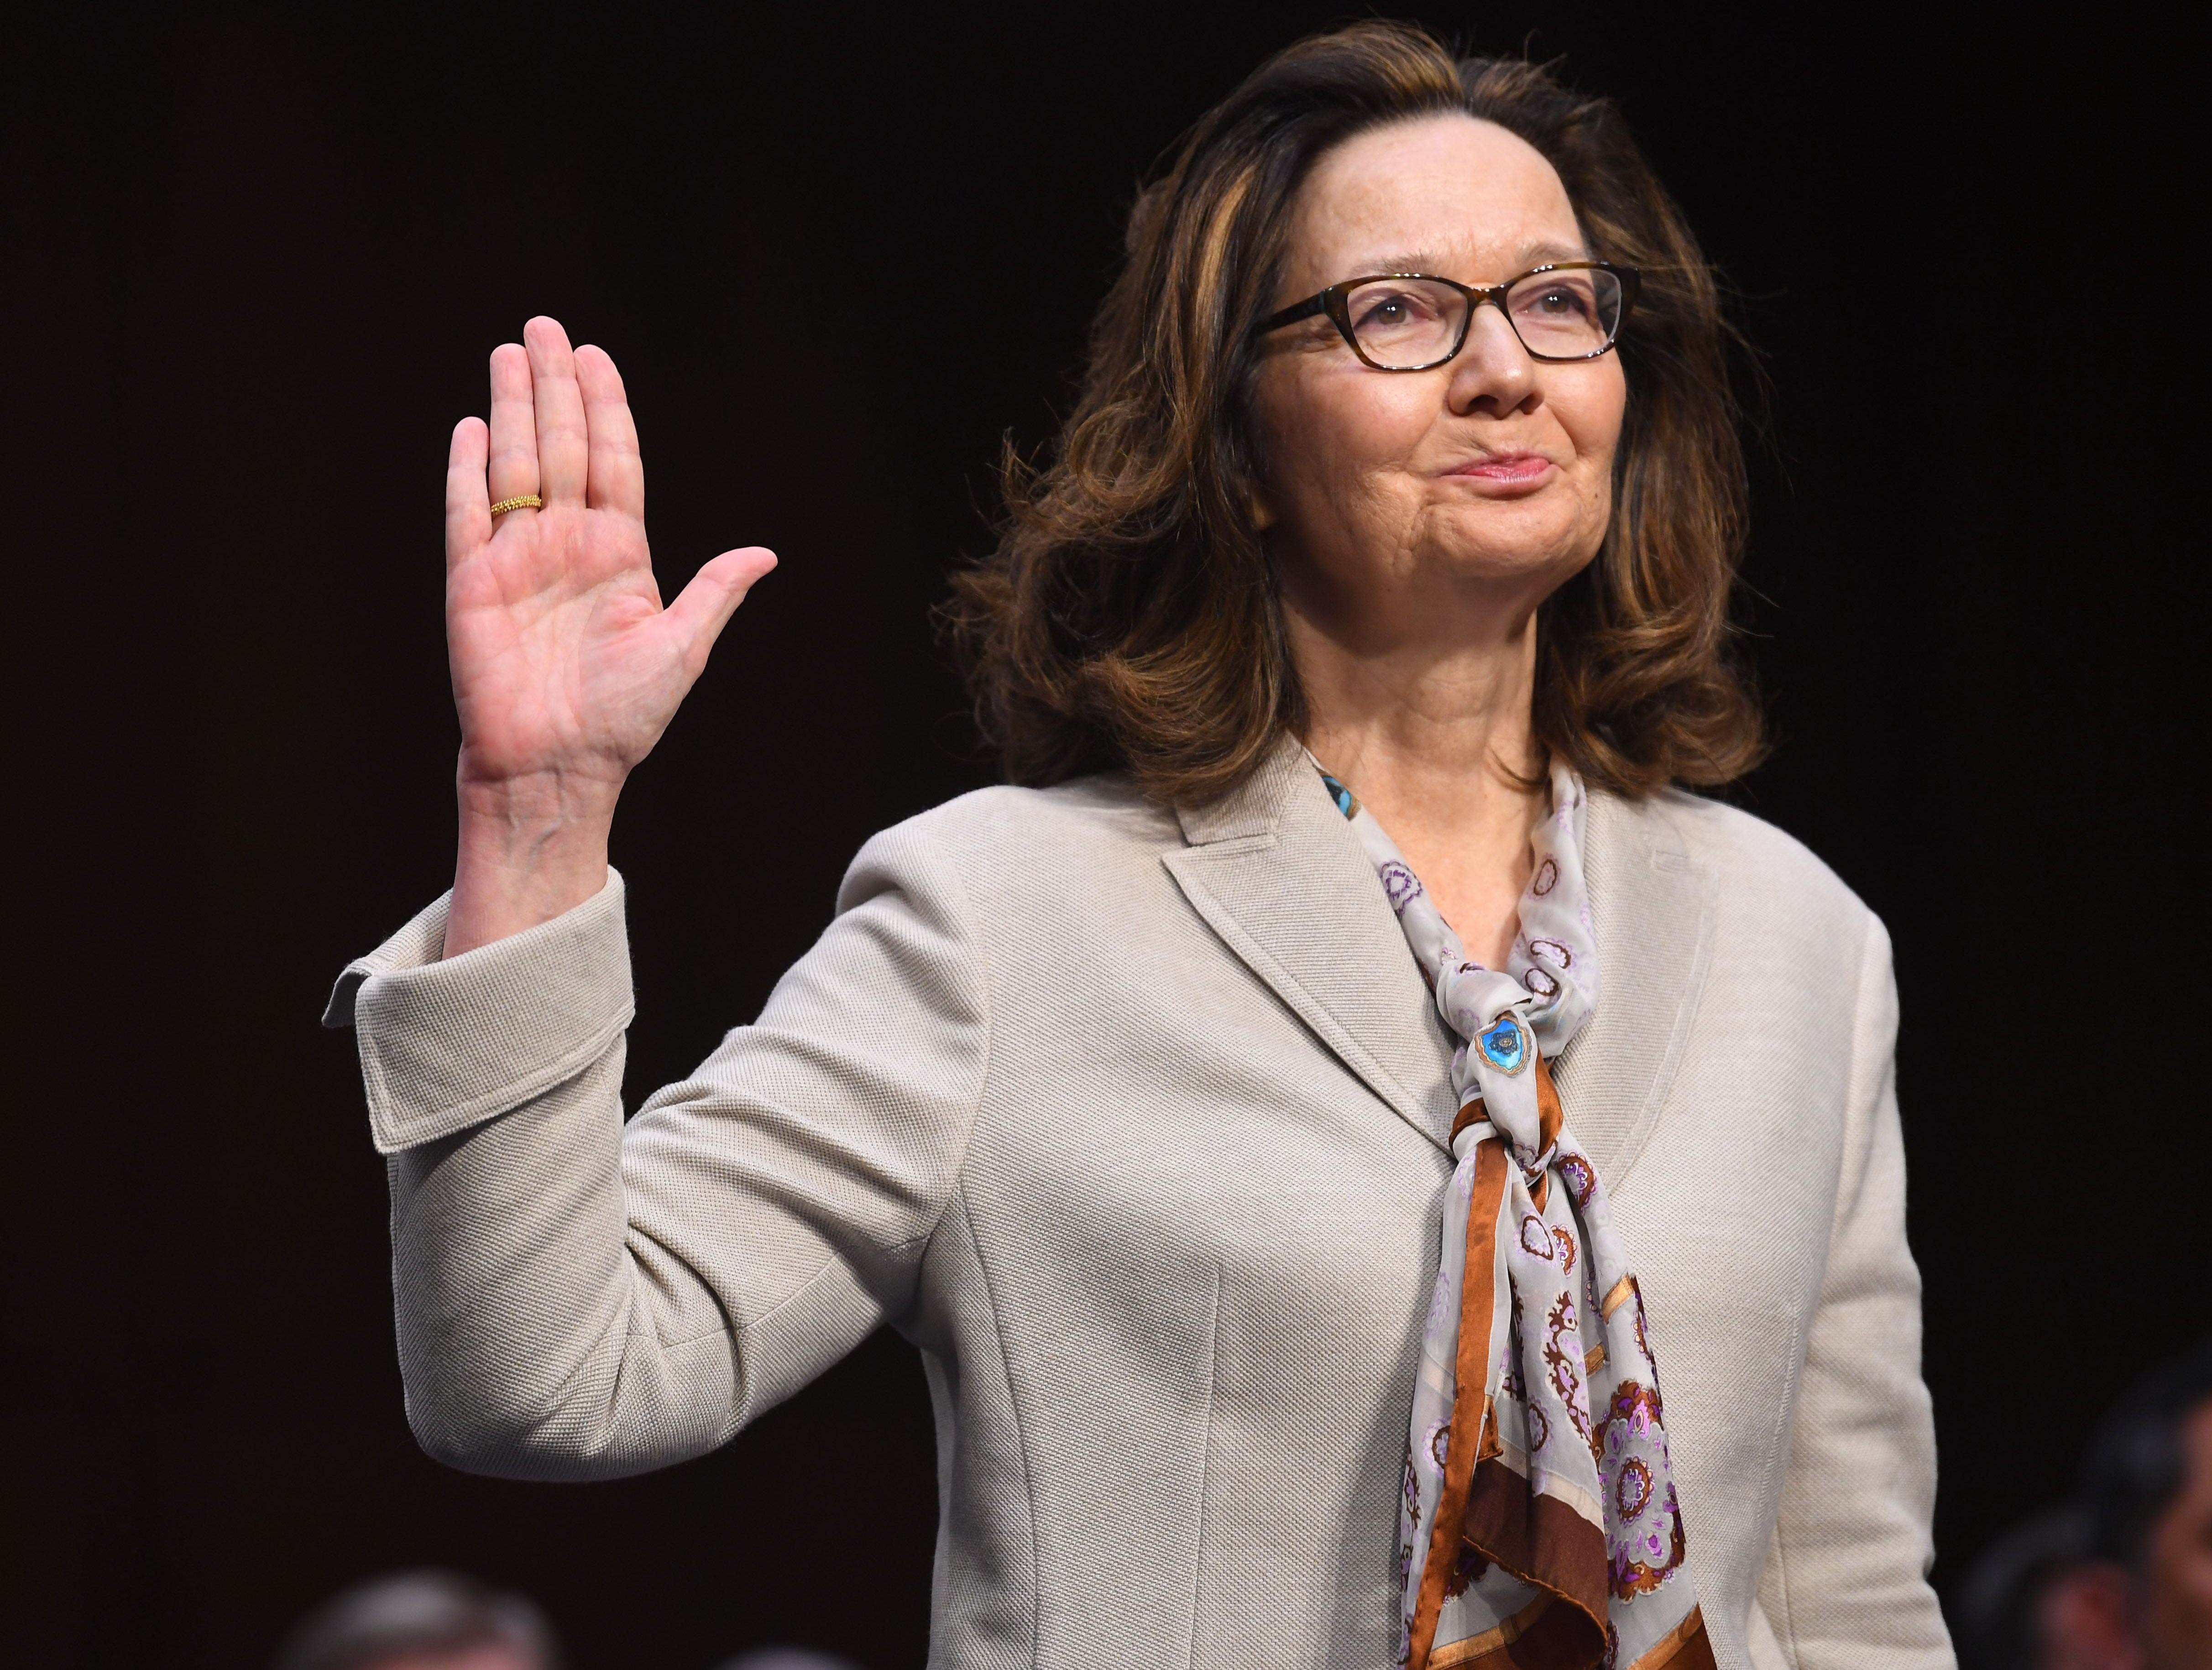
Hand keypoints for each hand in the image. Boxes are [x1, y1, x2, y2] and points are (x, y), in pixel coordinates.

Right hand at [440, 317, 774, 954]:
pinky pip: (466, 514)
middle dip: (554, 387)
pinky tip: (470, 426)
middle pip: (560, 447)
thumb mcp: (683, 648)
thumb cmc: (623, 718)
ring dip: (512, 409)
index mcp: (619, 554)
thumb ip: (715, 593)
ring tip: (511, 354)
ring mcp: (517, 560)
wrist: (560, 767)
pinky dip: (466, 470)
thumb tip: (765, 552)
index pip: (612, 463)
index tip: (596, 358)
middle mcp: (567, 546)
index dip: (605, 409)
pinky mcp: (472, 583)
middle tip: (546, 328)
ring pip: (514, 466)